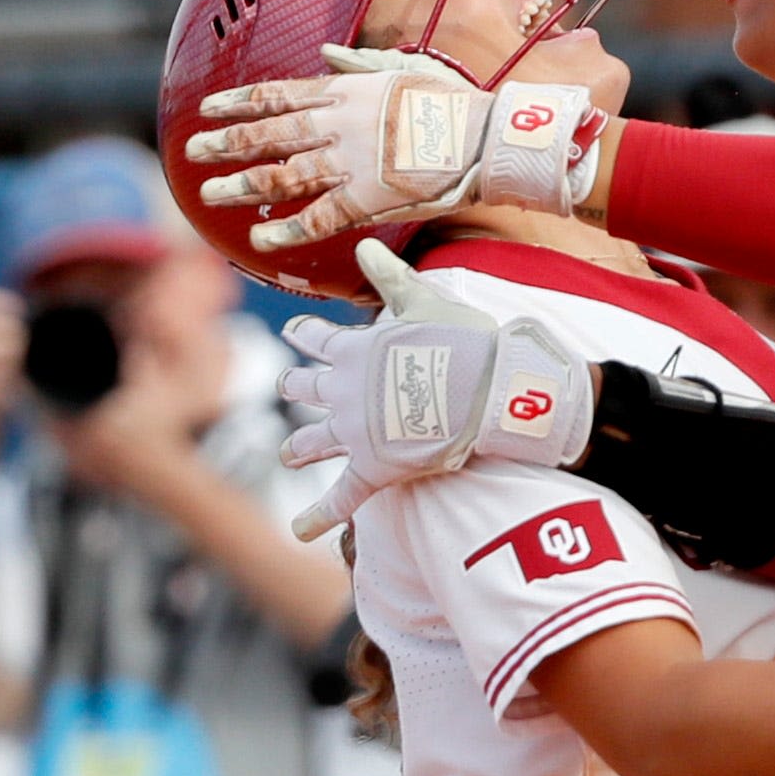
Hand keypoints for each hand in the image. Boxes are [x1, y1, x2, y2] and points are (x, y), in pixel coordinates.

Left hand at [190, 50, 607, 256]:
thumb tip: (325, 52)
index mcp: (343, 91)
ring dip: (242, 186)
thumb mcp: (400, 66)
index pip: (276, 94)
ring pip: (282, 175)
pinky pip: (317, 218)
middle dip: (225, 144)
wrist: (484, 137)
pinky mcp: (367, 200)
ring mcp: (349, 163)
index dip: (237, 102)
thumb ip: (356, 64)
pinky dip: (286, 229)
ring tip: (210, 194)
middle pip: (267, 134)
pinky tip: (259, 238)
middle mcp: (337, 124)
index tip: (206, 108)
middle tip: (192, 153)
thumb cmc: (450, 101)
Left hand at [274, 235, 597, 533]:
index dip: (304, 334)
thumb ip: (388, 274)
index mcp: (353, 350)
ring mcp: (354, 433)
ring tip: (288, 455)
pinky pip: (341, 499)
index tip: (293, 331)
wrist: (486, 390)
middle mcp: (343, 391)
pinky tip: (299, 532)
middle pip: (306, 389)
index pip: (317, 338)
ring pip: (313, 441)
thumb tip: (362, 243)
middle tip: (290, 387)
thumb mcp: (421, 298)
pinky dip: (318, 517)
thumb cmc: (461, 340)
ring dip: (299, 447)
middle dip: (297, 387)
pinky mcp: (373, 469)